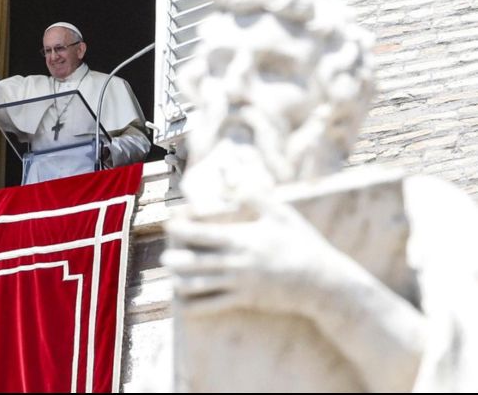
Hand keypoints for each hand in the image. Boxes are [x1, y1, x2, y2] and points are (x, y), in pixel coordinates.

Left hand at [162, 201, 344, 316]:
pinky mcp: (244, 300)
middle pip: (194, 261)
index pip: (201, 233)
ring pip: (199, 285)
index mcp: (241, 239)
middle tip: (165, 258)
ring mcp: (238, 283)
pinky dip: (195, 305)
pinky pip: (213, 305)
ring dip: (181, 282)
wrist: (321, 283)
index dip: (181, 229)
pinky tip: (183, 304)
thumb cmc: (302, 244)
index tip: (170, 224)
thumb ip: (256, 196)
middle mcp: (235, 262)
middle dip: (175, 259)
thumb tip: (235, 180)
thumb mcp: (282, 214)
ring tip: (172, 278)